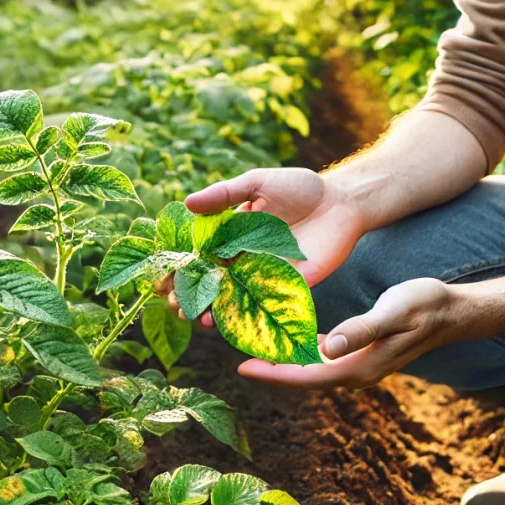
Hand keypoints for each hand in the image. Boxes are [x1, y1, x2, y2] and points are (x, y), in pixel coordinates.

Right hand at [174, 168, 368, 324]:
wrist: (342, 201)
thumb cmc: (299, 188)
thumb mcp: (257, 183)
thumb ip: (225, 195)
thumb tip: (187, 203)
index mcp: (232, 236)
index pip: (200, 256)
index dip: (180, 268)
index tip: (161, 278)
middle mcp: (245, 259)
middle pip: (212, 282)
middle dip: (191, 294)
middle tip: (174, 304)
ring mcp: (265, 276)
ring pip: (233, 298)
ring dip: (214, 310)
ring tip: (198, 319)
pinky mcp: (288, 287)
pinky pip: (264, 304)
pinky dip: (247, 315)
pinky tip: (230, 321)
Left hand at [237, 277, 466, 388]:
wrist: (452, 310)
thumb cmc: (424, 305)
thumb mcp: (393, 312)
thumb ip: (362, 329)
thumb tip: (329, 348)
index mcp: (359, 367)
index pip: (307, 376)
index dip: (274, 373)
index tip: (242, 366)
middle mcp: (355, 371)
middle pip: (302, 376)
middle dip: (269, 368)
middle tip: (234, 353)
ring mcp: (357, 363)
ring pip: (310, 367)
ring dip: (282, 359)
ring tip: (250, 344)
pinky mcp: (358, 350)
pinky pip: (322, 355)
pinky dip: (300, 348)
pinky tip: (284, 336)